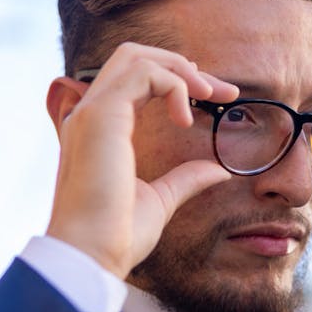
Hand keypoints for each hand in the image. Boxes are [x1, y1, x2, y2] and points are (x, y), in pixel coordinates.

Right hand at [45, 43, 238, 278]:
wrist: (91, 254)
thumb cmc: (116, 236)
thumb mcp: (160, 200)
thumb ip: (185, 179)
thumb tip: (218, 170)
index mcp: (100, 131)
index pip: (135, 81)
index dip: (177, 80)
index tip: (215, 98)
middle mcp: (90, 115)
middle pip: (133, 56)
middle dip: (180, 65)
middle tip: (220, 91)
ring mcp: (92, 112)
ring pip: (135, 56)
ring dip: (180, 70)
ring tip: (210, 96)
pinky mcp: (101, 116)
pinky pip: (143, 73)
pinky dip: (174, 85)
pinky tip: (187, 118)